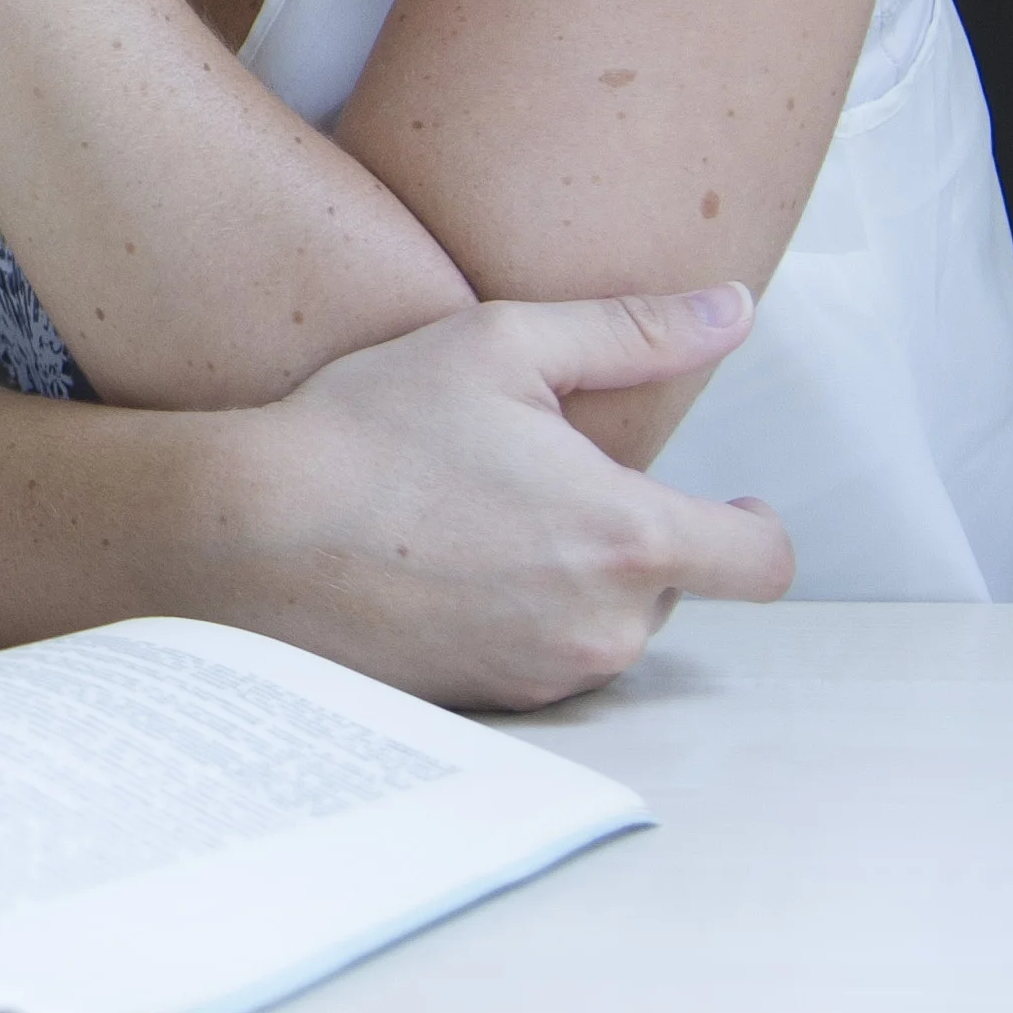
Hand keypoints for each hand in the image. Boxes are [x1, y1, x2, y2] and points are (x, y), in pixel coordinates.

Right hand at [206, 285, 794, 709]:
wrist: (249, 533)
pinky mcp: (490, 704)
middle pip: (672, 589)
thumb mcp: (497, 345)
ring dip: (573, 582)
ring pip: (604, 627)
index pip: (762, 561)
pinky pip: (540, 661)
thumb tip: (734, 308)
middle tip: (544, 486)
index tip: (727, 505)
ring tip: (483, 523)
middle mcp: (602, 624)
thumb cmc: (368, 431)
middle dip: (629, 540)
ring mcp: (545, 674)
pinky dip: (517, 620)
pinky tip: (446, 570)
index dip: (755, 527)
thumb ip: (633, 330)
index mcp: (625, 535)